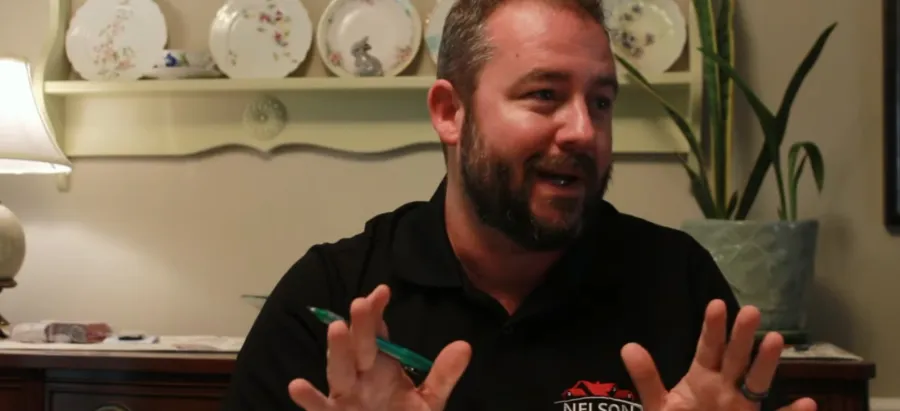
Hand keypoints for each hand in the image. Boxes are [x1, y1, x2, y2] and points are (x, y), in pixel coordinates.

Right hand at [288, 285, 471, 410]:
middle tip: (361, 303)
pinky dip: (308, 398)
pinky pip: (319, 408)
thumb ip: (443, 375)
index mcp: (380, 365)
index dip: (377, 313)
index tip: (383, 292)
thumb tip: (464, 346)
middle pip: (358, 346)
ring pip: (339, 370)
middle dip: (360, 326)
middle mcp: (359, 375)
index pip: (378, 332)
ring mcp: (345, 396)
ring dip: (337, 350)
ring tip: (336, 328)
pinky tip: (297, 385)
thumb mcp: (428, 401)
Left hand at [621, 300, 816, 410]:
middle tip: (751, 310)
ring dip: (767, 363)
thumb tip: (628, 346)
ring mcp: (742, 409)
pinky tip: (809, 403)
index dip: (712, 328)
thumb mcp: (659, 407)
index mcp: (701, 380)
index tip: (716, 304)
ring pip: (757, 383)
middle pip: (735, 359)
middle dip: (742, 336)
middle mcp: (726, 389)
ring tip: (775, 338)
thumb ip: (647, 379)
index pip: (707, 349)